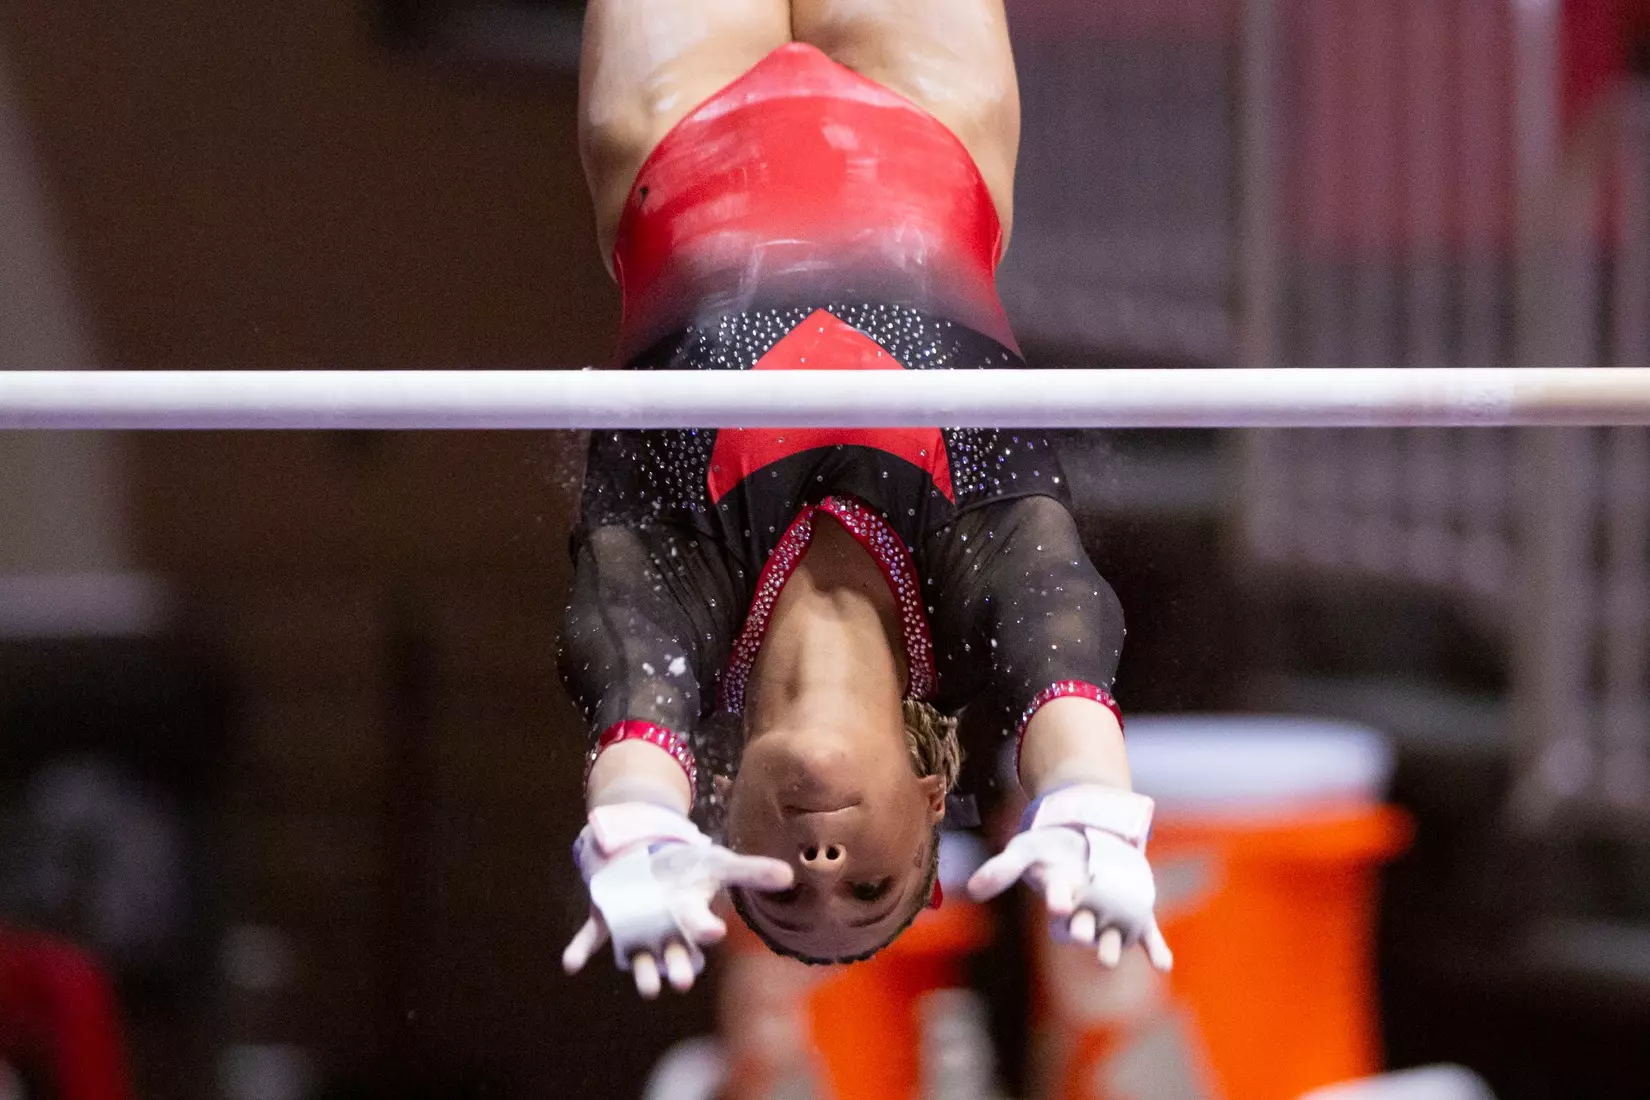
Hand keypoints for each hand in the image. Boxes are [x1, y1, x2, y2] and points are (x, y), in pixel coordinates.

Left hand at [563, 802, 792, 997]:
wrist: (642, 854)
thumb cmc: (684, 865)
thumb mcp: (717, 862)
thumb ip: (750, 872)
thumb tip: (790, 874)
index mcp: (688, 918)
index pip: (699, 927)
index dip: (704, 930)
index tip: (713, 931)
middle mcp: (662, 932)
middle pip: (671, 956)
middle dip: (676, 969)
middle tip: (681, 982)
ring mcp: (632, 929)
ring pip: (637, 959)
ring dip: (641, 973)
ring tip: (647, 988)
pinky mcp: (604, 923)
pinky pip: (590, 941)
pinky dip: (579, 952)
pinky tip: (570, 964)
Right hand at [967, 785, 1171, 970]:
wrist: (1085, 833)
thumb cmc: (1050, 847)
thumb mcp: (1025, 850)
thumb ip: (1002, 869)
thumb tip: (972, 889)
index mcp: (1059, 896)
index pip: (1058, 901)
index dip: (1059, 900)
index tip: (1059, 902)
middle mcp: (1084, 911)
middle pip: (1083, 927)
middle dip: (1083, 932)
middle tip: (1084, 936)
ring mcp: (1110, 911)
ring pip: (1112, 934)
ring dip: (1112, 947)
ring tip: (1109, 958)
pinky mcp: (1135, 910)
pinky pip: (1145, 933)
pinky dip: (1154, 949)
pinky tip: (1163, 964)